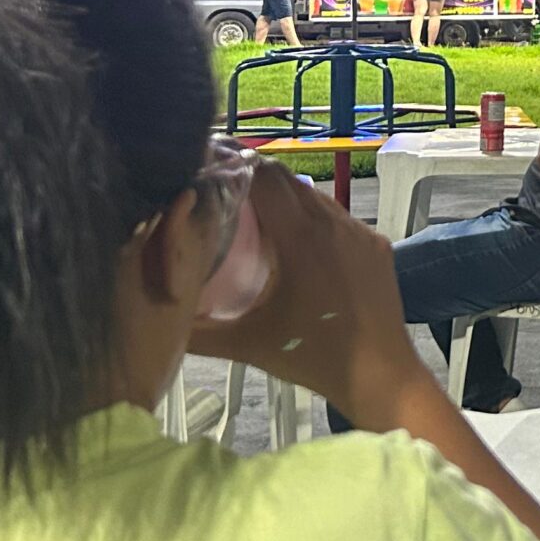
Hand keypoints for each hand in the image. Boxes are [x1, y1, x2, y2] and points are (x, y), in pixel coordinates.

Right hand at [188, 161, 426, 413]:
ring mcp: (360, 231)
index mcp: (302, 238)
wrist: (381, 374)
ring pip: (314, 196)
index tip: (208, 170)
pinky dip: (311, 218)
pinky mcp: (376, 243)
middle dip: (254, 178)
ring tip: (255, 214)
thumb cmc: (312, 358)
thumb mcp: (245, 344)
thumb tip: (158, 314)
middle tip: (223, 190)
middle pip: (287, 179)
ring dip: (284, 198)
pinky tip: (295, 240)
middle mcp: (334, 223)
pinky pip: (337, 217)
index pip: (264, 177)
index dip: (234, 166)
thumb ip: (196, 331)